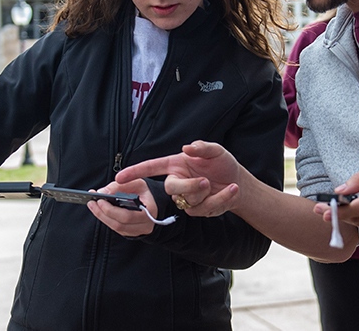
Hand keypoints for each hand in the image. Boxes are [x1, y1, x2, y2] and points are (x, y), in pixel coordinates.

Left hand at [88, 180, 156, 236]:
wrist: (156, 202)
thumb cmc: (148, 192)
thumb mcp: (138, 183)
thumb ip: (121, 186)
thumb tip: (102, 192)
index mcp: (150, 212)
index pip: (126, 216)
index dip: (110, 210)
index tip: (99, 199)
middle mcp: (145, 225)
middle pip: (119, 224)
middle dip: (102, 213)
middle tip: (91, 202)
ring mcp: (139, 231)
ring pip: (116, 228)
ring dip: (102, 217)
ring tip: (92, 205)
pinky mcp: (132, 232)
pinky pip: (117, 229)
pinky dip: (107, 219)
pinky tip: (100, 210)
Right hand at [115, 141, 244, 217]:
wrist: (239, 182)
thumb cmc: (222, 163)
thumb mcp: (216, 151)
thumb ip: (202, 147)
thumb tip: (187, 147)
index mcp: (176, 164)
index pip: (151, 167)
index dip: (135, 173)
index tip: (119, 178)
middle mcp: (178, 181)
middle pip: (171, 188)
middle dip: (189, 186)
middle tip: (205, 182)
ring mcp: (186, 197)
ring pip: (189, 200)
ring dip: (209, 194)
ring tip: (228, 185)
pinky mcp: (197, 210)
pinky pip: (204, 209)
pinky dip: (222, 199)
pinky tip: (232, 190)